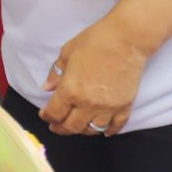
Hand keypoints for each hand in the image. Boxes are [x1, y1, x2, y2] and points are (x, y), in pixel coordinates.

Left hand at [39, 15, 150, 136]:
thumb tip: (47, 88)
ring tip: (77, 126)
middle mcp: (88, 104)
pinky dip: (109, 131)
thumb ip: (56, 73)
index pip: (55, 113)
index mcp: (71, 90)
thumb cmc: (94, 42)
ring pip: (93, 130)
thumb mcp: (67, 53)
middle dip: (61, 128)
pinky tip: (104, 131)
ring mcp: (108, 108)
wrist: (126, 39)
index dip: (47, 117)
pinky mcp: (125, 106)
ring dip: (83, 131)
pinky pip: (116, 126)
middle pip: (72, 126)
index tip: (44, 115)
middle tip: (56, 127)